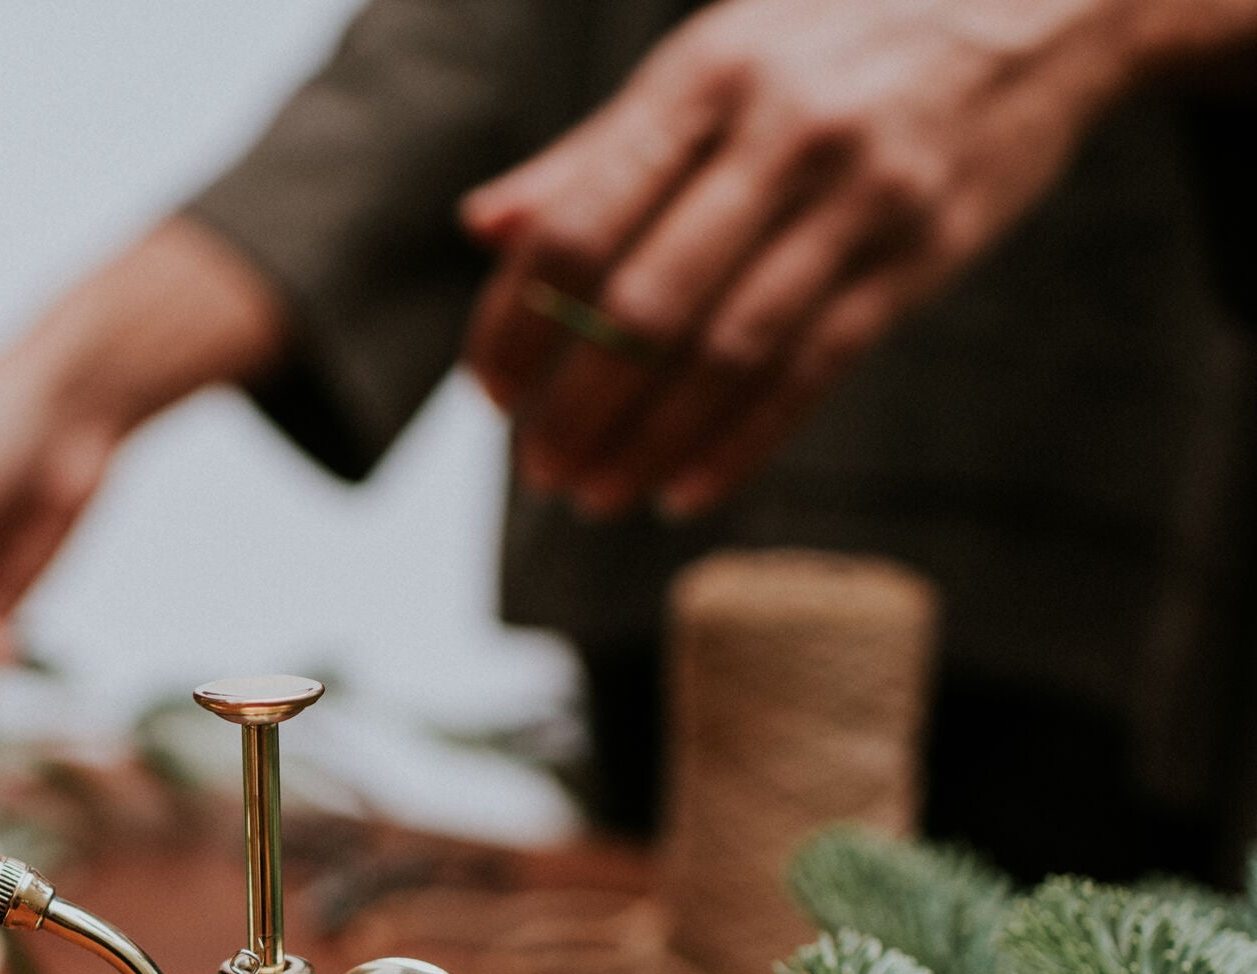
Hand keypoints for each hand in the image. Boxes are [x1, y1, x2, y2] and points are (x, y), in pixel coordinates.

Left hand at [461, 0, 1151, 518]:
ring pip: (726, 353)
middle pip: (645, 306)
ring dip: (647, 443)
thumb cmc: (841, 29)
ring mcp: (858, 197)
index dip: (518, 325)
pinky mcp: (920, 256)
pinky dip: (739, 445)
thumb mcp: (717, 55)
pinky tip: (683, 491)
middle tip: (538, 468)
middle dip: (576, 407)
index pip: (578, 228)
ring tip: (596, 495)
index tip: (490, 392)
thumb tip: (484, 227)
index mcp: (706, 76)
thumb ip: (601, 150)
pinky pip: (811, 372)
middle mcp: (781, 133)